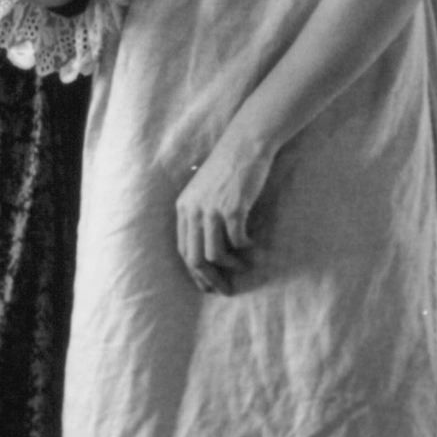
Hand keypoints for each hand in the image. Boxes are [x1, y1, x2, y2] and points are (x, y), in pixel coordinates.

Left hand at [174, 135, 274, 294]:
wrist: (243, 147)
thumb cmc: (227, 171)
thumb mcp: (204, 193)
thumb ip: (202, 216)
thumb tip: (211, 251)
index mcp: (183, 208)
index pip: (183, 250)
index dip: (195, 273)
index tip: (207, 286)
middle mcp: (193, 210)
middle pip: (195, 258)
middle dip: (209, 279)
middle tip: (225, 290)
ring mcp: (212, 209)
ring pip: (214, 254)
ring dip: (231, 266)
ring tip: (243, 267)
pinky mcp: (233, 208)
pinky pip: (237, 241)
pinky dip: (246, 249)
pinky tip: (253, 246)